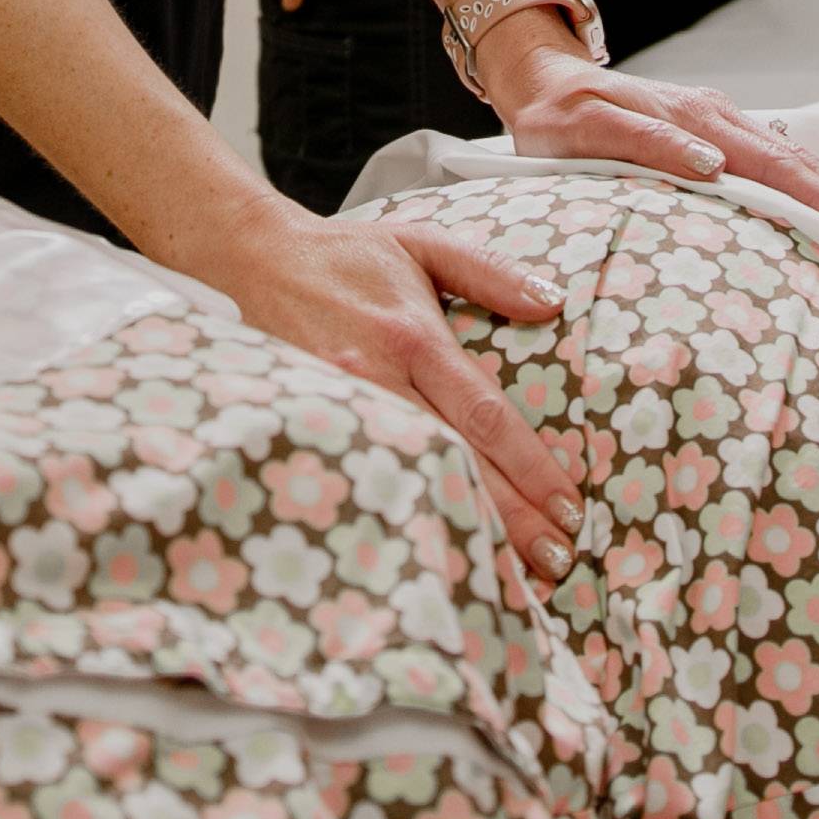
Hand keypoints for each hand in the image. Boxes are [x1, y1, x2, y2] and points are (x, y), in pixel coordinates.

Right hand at [209, 202, 582, 582]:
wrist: (247, 255)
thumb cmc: (341, 255)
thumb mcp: (418, 245)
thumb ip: (488, 272)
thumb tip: (553, 302)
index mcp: (412, 335)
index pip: (485, 415)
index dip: (532, 469)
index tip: (571, 510)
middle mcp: (376, 375)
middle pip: (455, 461)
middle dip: (512, 518)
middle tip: (559, 561)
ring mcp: (338, 403)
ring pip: (411, 479)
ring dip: (464, 526)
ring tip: (512, 573)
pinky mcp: (308, 420)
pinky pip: (364, 476)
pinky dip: (402, 513)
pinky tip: (431, 545)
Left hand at [480, 16, 818, 252]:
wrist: (541, 82)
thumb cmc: (557, 117)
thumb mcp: (584, 130)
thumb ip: (643, 144)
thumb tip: (710, 164)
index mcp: (697, 122)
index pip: (779, 169)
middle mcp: (719, 119)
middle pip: (802, 166)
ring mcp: (722, 123)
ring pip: (797, 161)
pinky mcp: (716, 130)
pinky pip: (778, 159)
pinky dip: (817, 185)